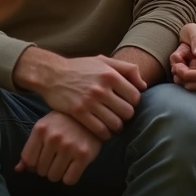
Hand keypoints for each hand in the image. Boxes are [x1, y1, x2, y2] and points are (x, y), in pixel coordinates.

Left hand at [15, 111, 99, 184]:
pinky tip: (73, 166)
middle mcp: (54, 137)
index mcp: (40, 129)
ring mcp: (69, 146)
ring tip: (64, 162)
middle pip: (41, 171)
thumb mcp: (44, 128)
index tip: (42, 158)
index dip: (34, 164)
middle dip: (47, 168)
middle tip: (56, 158)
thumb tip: (18, 169)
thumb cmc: (63, 123)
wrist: (91, 116)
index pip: (28, 160)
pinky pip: (69, 180)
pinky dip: (70, 177)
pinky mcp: (84, 155)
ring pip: (54, 177)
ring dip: (58, 173)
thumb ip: (30, 148)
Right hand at [17, 51, 146, 139]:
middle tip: (120, 116)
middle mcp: (102, 88)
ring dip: (116, 127)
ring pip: (115, 123)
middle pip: (127, 112)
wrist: (51, 74)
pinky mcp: (79, 113)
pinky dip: (104, 134)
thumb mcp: (103, 61)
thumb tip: (143, 86)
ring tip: (112, 124)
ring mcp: (90, 101)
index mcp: (110, 74)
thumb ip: (126, 69)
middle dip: (126, 116)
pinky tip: (102, 131)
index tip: (126, 104)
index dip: (133, 102)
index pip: (135, 96)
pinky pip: (100, 130)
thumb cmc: (79, 67)